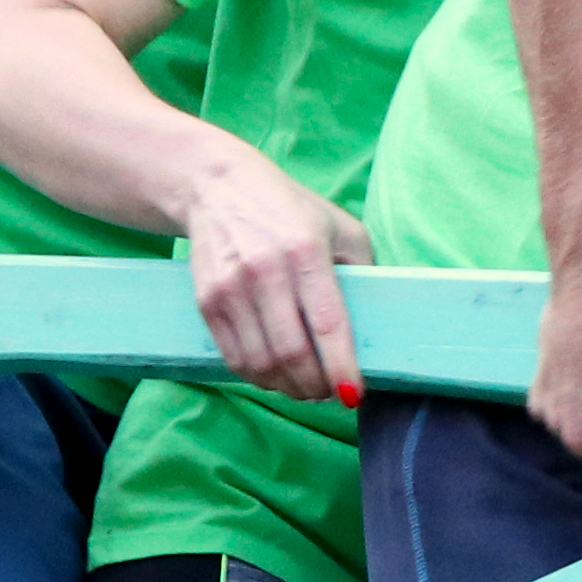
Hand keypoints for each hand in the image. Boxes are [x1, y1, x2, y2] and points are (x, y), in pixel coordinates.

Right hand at [182, 150, 370, 402]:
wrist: (217, 186)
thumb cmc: (288, 208)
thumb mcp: (339, 225)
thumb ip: (362, 269)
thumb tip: (375, 321)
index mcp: (306, 250)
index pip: (327, 323)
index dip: (340, 367)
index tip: (353, 395)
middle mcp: (265, 270)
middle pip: (291, 353)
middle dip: (315, 386)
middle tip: (329, 394)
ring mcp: (231, 287)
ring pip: (261, 363)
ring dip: (286, 388)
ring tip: (304, 388)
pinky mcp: (207, 300)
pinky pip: (234, 357)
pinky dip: (258, 377)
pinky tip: (275, 375)